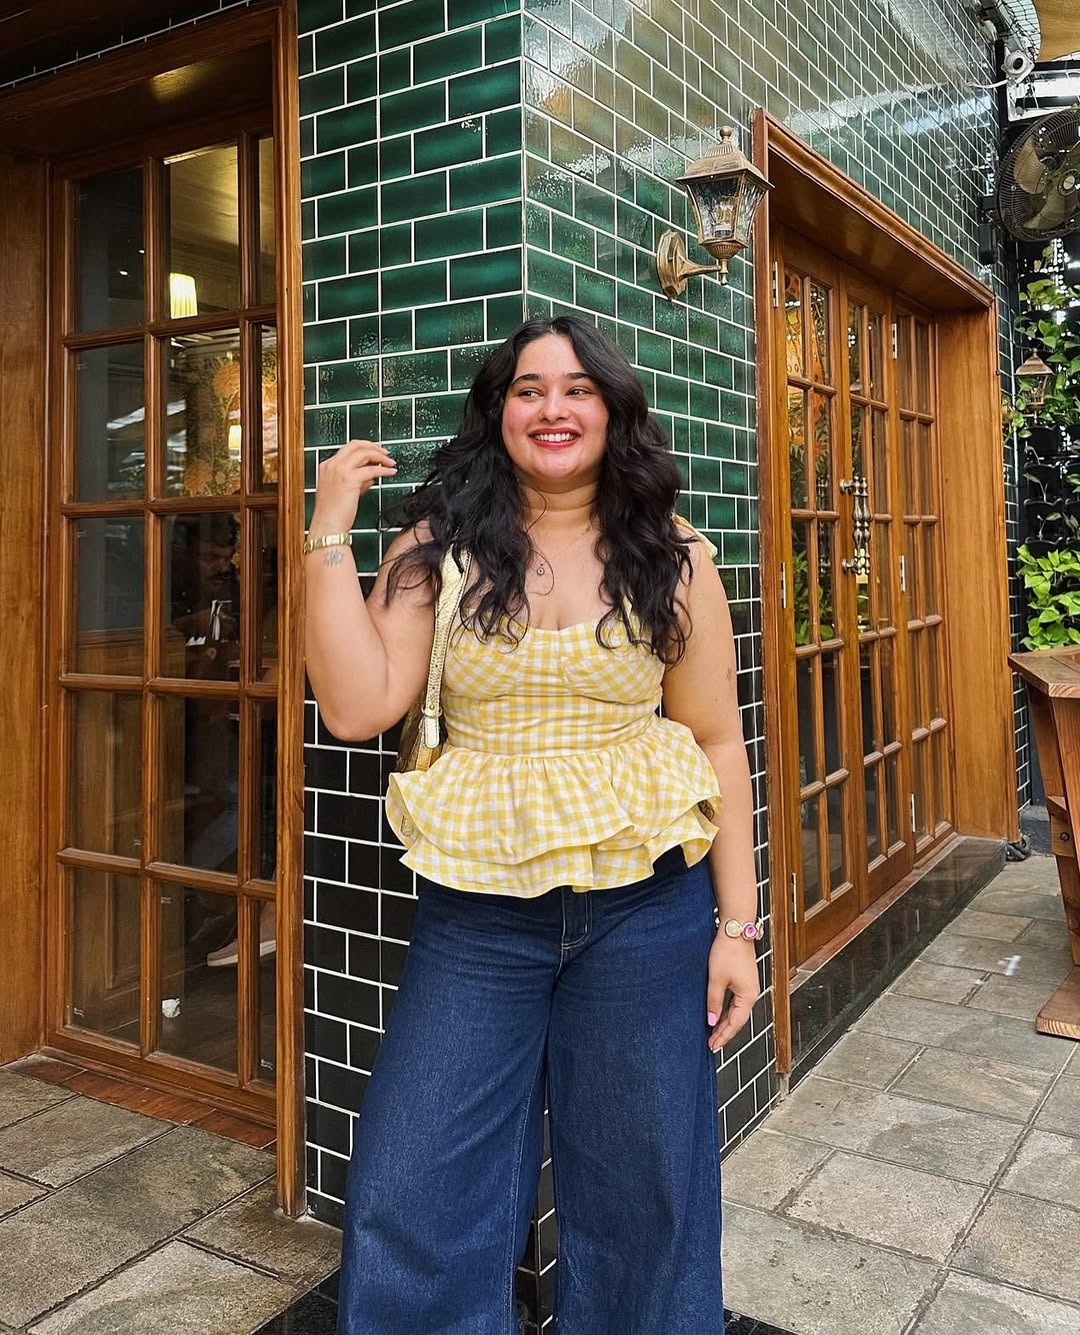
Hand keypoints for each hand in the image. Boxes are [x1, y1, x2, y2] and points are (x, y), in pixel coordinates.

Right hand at [311, 439, 396, 534]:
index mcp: (327, 466)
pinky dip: (384, 469)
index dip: (364, 449)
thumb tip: (370, 477)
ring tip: (391, 462)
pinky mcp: (349, 479)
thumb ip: (356, 482)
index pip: (348, 450)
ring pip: (364, 453)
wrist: (327, 526)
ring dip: (380, 456)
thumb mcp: (343, 493)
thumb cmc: (333, 515)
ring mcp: (339, 470)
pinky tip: (391, 472)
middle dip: (373, 446)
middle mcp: (332, 465)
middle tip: (385, 453)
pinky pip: (372, 469)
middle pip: (355, 445)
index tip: (375, 453)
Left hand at [706, 933, 759, 1052]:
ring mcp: (748, 987)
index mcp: (748, 996)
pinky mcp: (743, 980)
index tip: (712, 1046)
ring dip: (725, 1022)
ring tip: (713, 1033)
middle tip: (711, 1044)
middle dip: (724, 1032)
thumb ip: (713, 1002)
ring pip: (736, 1011)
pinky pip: (736, 1002)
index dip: (723, 1036)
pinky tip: (718, 1014)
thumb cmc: (727, 951)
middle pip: (737, 1020)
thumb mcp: (716, 979)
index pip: (735, 1024)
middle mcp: (751, 994)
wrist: (735, 930)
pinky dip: (727, 1011)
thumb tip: (711, 1021)